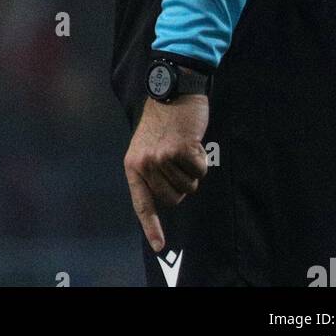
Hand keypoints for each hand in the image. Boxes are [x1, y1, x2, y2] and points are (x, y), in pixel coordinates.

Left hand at [124, 95, 208, 251]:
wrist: (172, 88)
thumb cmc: (163, 119)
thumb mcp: (147, 145)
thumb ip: (152, 171)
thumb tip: (167, 198)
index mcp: (133, 164)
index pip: (142, 203)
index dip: (152, 226)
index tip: (160, 247)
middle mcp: (145, 164)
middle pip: (173, 199)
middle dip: (182, 184)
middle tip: (178, 158)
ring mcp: (161, 158)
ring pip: (189, 187)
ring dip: (192, 169)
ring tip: (183, 145)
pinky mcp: (179, 151)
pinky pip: (200, 171)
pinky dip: (201, 159)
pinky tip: (192, 140)